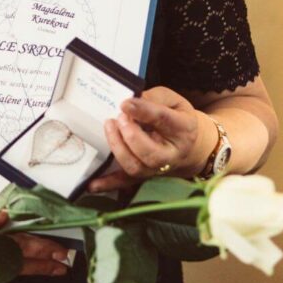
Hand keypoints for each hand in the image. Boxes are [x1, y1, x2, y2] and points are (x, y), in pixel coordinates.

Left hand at [88, 86, 212, 192]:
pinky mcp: (144, 176)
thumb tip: (131, 100)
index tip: (125, 104)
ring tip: (109, 127)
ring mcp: (157, 169)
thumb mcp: (173, 101)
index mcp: (183, 130)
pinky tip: (92, 184)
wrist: (190, 146)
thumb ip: (153, 98)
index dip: (143, 112)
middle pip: (150, 153)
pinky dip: (108, 184)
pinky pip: (125, 183)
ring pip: (137, 168)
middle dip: (131, 135)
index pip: (163, 121)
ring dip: (118, 149)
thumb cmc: (176, 118)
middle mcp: (172, 154)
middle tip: (119, 118)